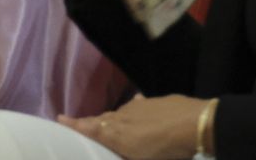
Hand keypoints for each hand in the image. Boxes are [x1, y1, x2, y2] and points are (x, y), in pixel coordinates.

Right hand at [60, 93, 207, 159]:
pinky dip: (134, 110)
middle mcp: (123, 116)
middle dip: (91, 123)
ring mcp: (140, 107)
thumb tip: (117, 145)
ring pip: (120, 113)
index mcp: (117, 133)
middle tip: (81, 124)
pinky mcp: (156, 102)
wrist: (196, 124)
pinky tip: (135, 106)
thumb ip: (126, 153)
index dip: (75, 124)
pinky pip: (138, 106)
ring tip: (108, 123)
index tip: (60, 118)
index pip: (91, 128)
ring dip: (113, 119)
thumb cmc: (167, 150)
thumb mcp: (142, 159)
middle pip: (103, 119)